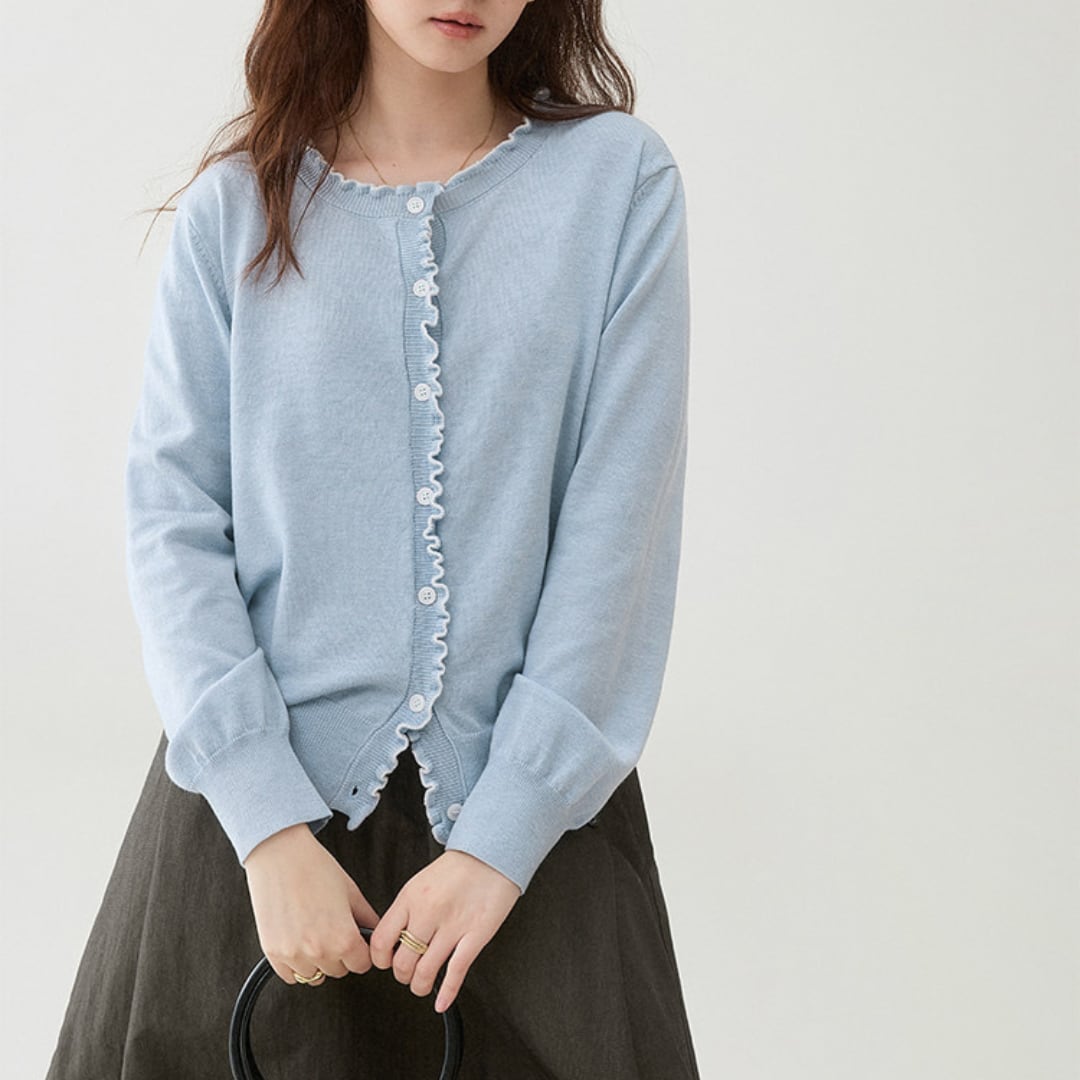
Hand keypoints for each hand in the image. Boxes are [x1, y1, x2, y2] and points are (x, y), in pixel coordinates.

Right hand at [243, 823, 382, 984]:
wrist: (280, 855)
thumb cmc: (315, 868)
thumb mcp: (351, 892)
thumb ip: (367, 917)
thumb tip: (376, 931)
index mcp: (343, 938)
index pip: (362, 965)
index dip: (361, 952)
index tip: (357, 943)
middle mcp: (319, 951)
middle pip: (339, 971)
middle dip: (340, 955)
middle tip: (333, 931)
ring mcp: (294, 955)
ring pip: (314, 975)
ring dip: (318, 961)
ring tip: (315, 934)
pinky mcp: (273, 953)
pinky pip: (289, 976)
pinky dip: (296, 965)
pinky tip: (299, 942)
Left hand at [369, 849, 521, 1012]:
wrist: (490, 854)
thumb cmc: (456, 869)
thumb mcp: (420, 883)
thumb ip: (405, 910)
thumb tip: (392, 939)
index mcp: (410, 898)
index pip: (381, 940)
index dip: (380, 959)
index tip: (385, 963)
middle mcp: (428, 913)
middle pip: (402, 961)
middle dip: (402, 976)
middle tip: (407, 975)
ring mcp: (452, 926)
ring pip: (426, 972)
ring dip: (420, 986)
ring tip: (422, 985)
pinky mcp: (476, 935)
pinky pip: (457, 971)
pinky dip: (447, 993)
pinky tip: (441, 1001)